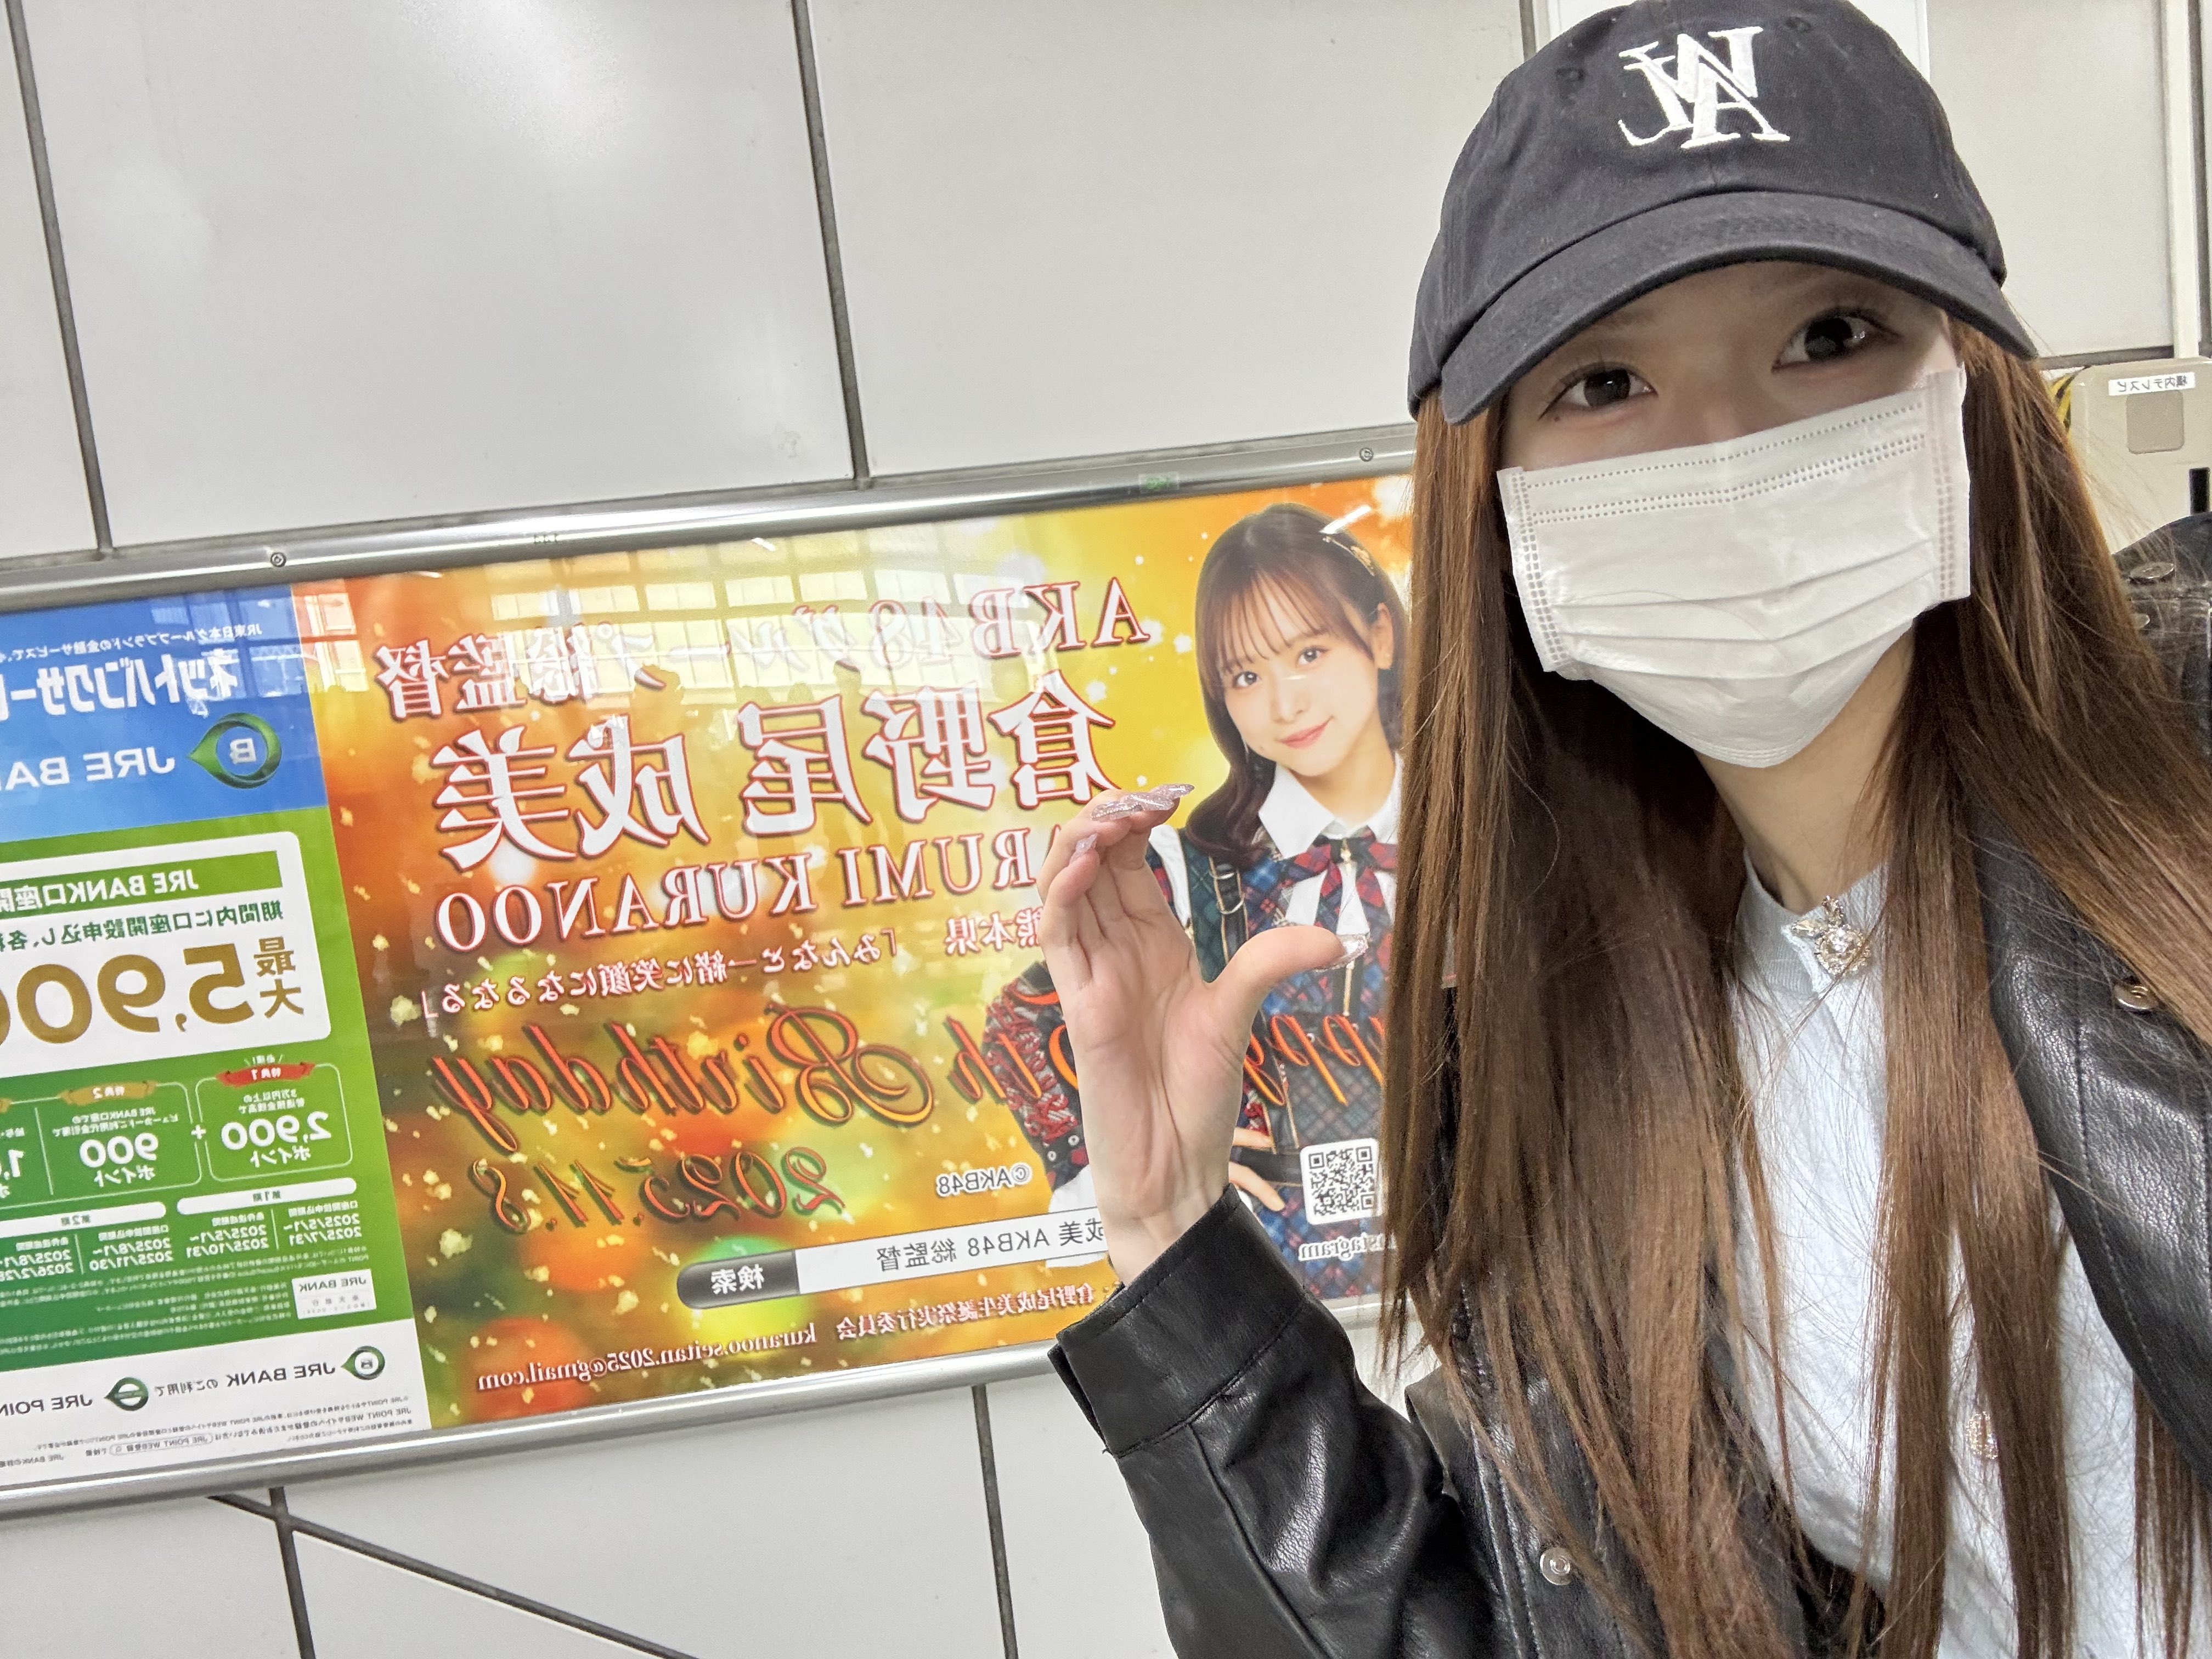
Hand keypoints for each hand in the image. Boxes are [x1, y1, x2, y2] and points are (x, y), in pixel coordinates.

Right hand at [1038, 785, 1357, 1281]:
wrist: (1177, 1167)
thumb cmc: (1199, 1098)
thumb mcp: (1238, 1014)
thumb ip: (1270, 963)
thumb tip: (1338, 938)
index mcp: (1153, 942)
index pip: (1129, 860)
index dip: (1136, 819)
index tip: (1165, 793)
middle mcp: (1116, 950)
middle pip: (1091, 861)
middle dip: (1105, 816)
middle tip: (1136, 796)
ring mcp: (1092, 974)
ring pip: (1062, 887)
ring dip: (1076, 843)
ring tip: (1107, 816)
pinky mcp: (1077, 1003)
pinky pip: (1055, 935)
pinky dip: (1060, 894)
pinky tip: (1081, 866)